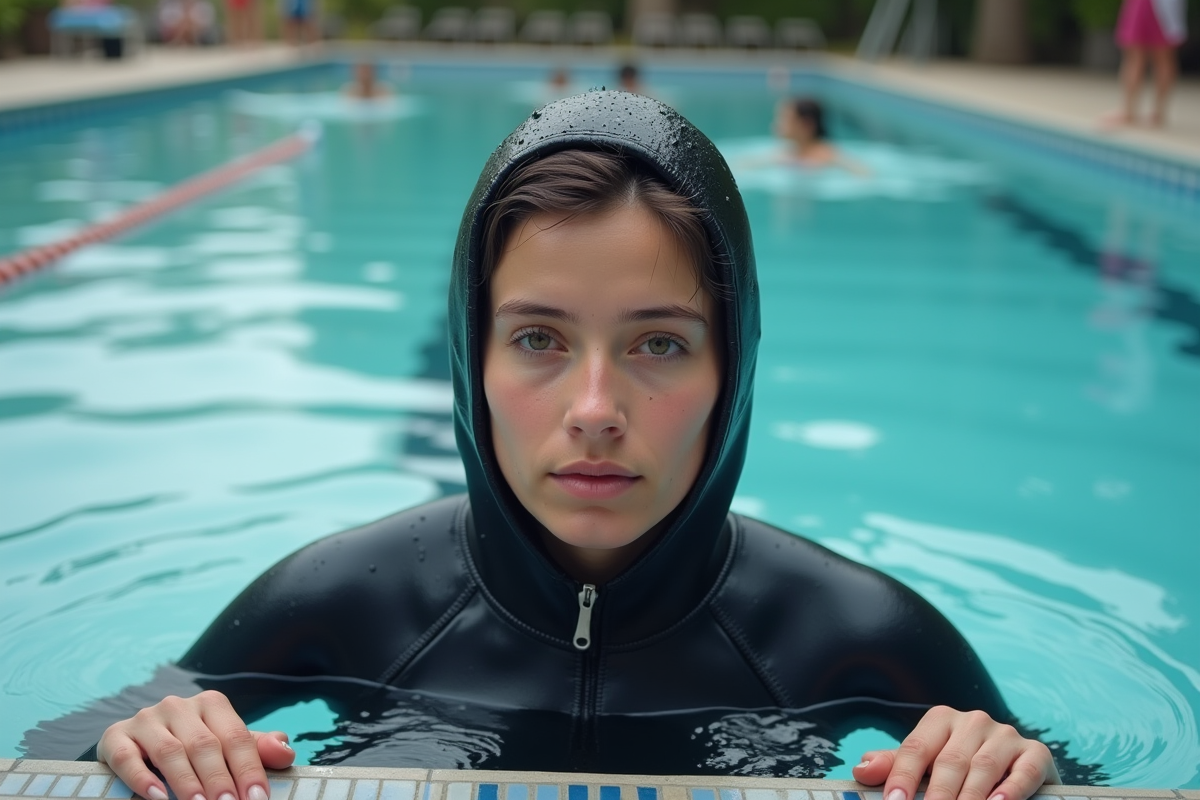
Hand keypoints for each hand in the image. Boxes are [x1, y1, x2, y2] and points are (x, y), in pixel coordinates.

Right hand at [97, 690, 295, 799]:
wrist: (138, 742)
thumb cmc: (194, 746)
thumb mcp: (227, 744)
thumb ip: (258, 749)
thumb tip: (285, 751)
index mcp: (211, 704)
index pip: (236, 737)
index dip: (249, 769)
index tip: (258, 798)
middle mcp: (178, 706)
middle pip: (204, 745)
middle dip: (219, 781)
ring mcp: (146, 719)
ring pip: (170, 752)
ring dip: (186, 783)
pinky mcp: (115, 736)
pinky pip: (127, 757)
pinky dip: (141, 778)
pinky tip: (157, 797)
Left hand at [852, 706, 1059, 799]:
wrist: (1014, 765)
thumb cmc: (958, 767)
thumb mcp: (926, 764)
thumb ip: (895, 766)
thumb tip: (861, 769)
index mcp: (940, 720)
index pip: (916, 749)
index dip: (902, 778)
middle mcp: (973, 721)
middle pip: (949, 763)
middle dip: (937, 797)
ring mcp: (1005, 735)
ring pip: (983, 769)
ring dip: (970, 798)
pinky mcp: (1036, 752)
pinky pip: (1024, 771)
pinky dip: (1012, 790)